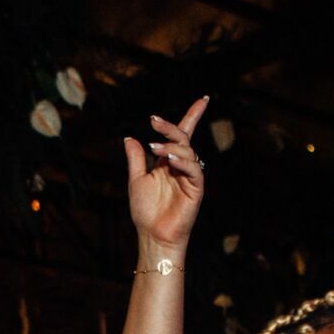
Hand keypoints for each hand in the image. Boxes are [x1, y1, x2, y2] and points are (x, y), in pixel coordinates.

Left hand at [124, 96, 207, 253]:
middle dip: (170, 127)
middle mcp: (182, 166)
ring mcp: (190, 176)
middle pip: (183, 138)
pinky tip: (169, 159)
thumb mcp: (136, 180)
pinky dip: (182, 161)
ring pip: (188, 151)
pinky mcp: (196, 188)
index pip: (182, 134)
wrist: (152, 235)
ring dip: (171, 145)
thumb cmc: (146, 211)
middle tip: (153, 120)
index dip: (193, 116)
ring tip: (153, 147)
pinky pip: (194, 169)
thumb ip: (136, 159)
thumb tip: (130, 138)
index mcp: (169, 162)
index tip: (203, 99)